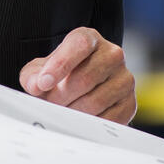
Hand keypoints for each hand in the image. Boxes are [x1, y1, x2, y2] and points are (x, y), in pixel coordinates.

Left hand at [19, 27, 135, 123]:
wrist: (82, 91)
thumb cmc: (60, 77)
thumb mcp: (41, 71)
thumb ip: (34, 75)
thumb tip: (36, 85)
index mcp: (90, 39)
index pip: (80, 44)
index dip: (60, 64)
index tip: (43, 83)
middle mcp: (112, 54)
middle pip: (85, 78)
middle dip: (61, 96)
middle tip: (49, 105)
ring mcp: (124, 79)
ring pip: (96, 100)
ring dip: (73, 112)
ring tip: (61, 113)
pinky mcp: (129, 103)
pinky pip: (109, 119)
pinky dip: (89, 124)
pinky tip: (78, 121)